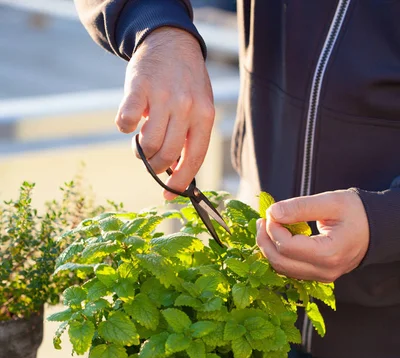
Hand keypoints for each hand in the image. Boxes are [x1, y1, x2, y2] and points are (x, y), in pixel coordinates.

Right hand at [115, 27, 214, 200]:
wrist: (170, 41)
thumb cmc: (185, 83)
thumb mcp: (198, 108)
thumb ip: (190, 137)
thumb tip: (176, 171)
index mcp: (204, 116)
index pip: (193, 159)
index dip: (180, 182)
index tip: (168, 196)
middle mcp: (186, 106)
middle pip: (167, 154)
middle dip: (155, 166)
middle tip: (150, 161)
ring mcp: (162, 96)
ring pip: (148, 143)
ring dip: (140, 150)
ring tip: (140, 141)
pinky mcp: (139, 87)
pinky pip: (127, 121)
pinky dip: (124, 127)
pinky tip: (129, 122)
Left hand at [256, 189, 369, 281]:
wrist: (374, 229)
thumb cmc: (356, 213)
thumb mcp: (331, 202)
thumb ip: (301, 207)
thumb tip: (273, 212)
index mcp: (330, 253)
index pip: (288, 246)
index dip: (273, 229)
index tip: (270, 212)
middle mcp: (325, 271)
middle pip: (280, 261)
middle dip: (265, 240)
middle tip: (262, 220)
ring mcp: (321, 277)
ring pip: (282, 269)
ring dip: (269, 248)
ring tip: (267, 227)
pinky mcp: (317, 276)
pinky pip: (290, 269)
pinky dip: (279, 254)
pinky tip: (276, 238)